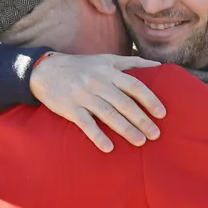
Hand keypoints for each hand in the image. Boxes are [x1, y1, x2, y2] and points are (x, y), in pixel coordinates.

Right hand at [29, 53, 166, 151]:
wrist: (45, 70)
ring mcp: (84, 96)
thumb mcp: (105, 59)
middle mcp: (98, 83)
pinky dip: (97, 136)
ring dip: (125, 129)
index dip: (149, 100)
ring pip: (108, 114)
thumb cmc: (80, 66)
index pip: (134, 86)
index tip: (162, 114)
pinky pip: (86, 124)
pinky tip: (109, 148)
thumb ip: (132, 62)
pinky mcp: (70, 108)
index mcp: (109, 71)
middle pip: (124, 103)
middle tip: (155, 135)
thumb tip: (158, 66)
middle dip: (141, 119)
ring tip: (140, 142)